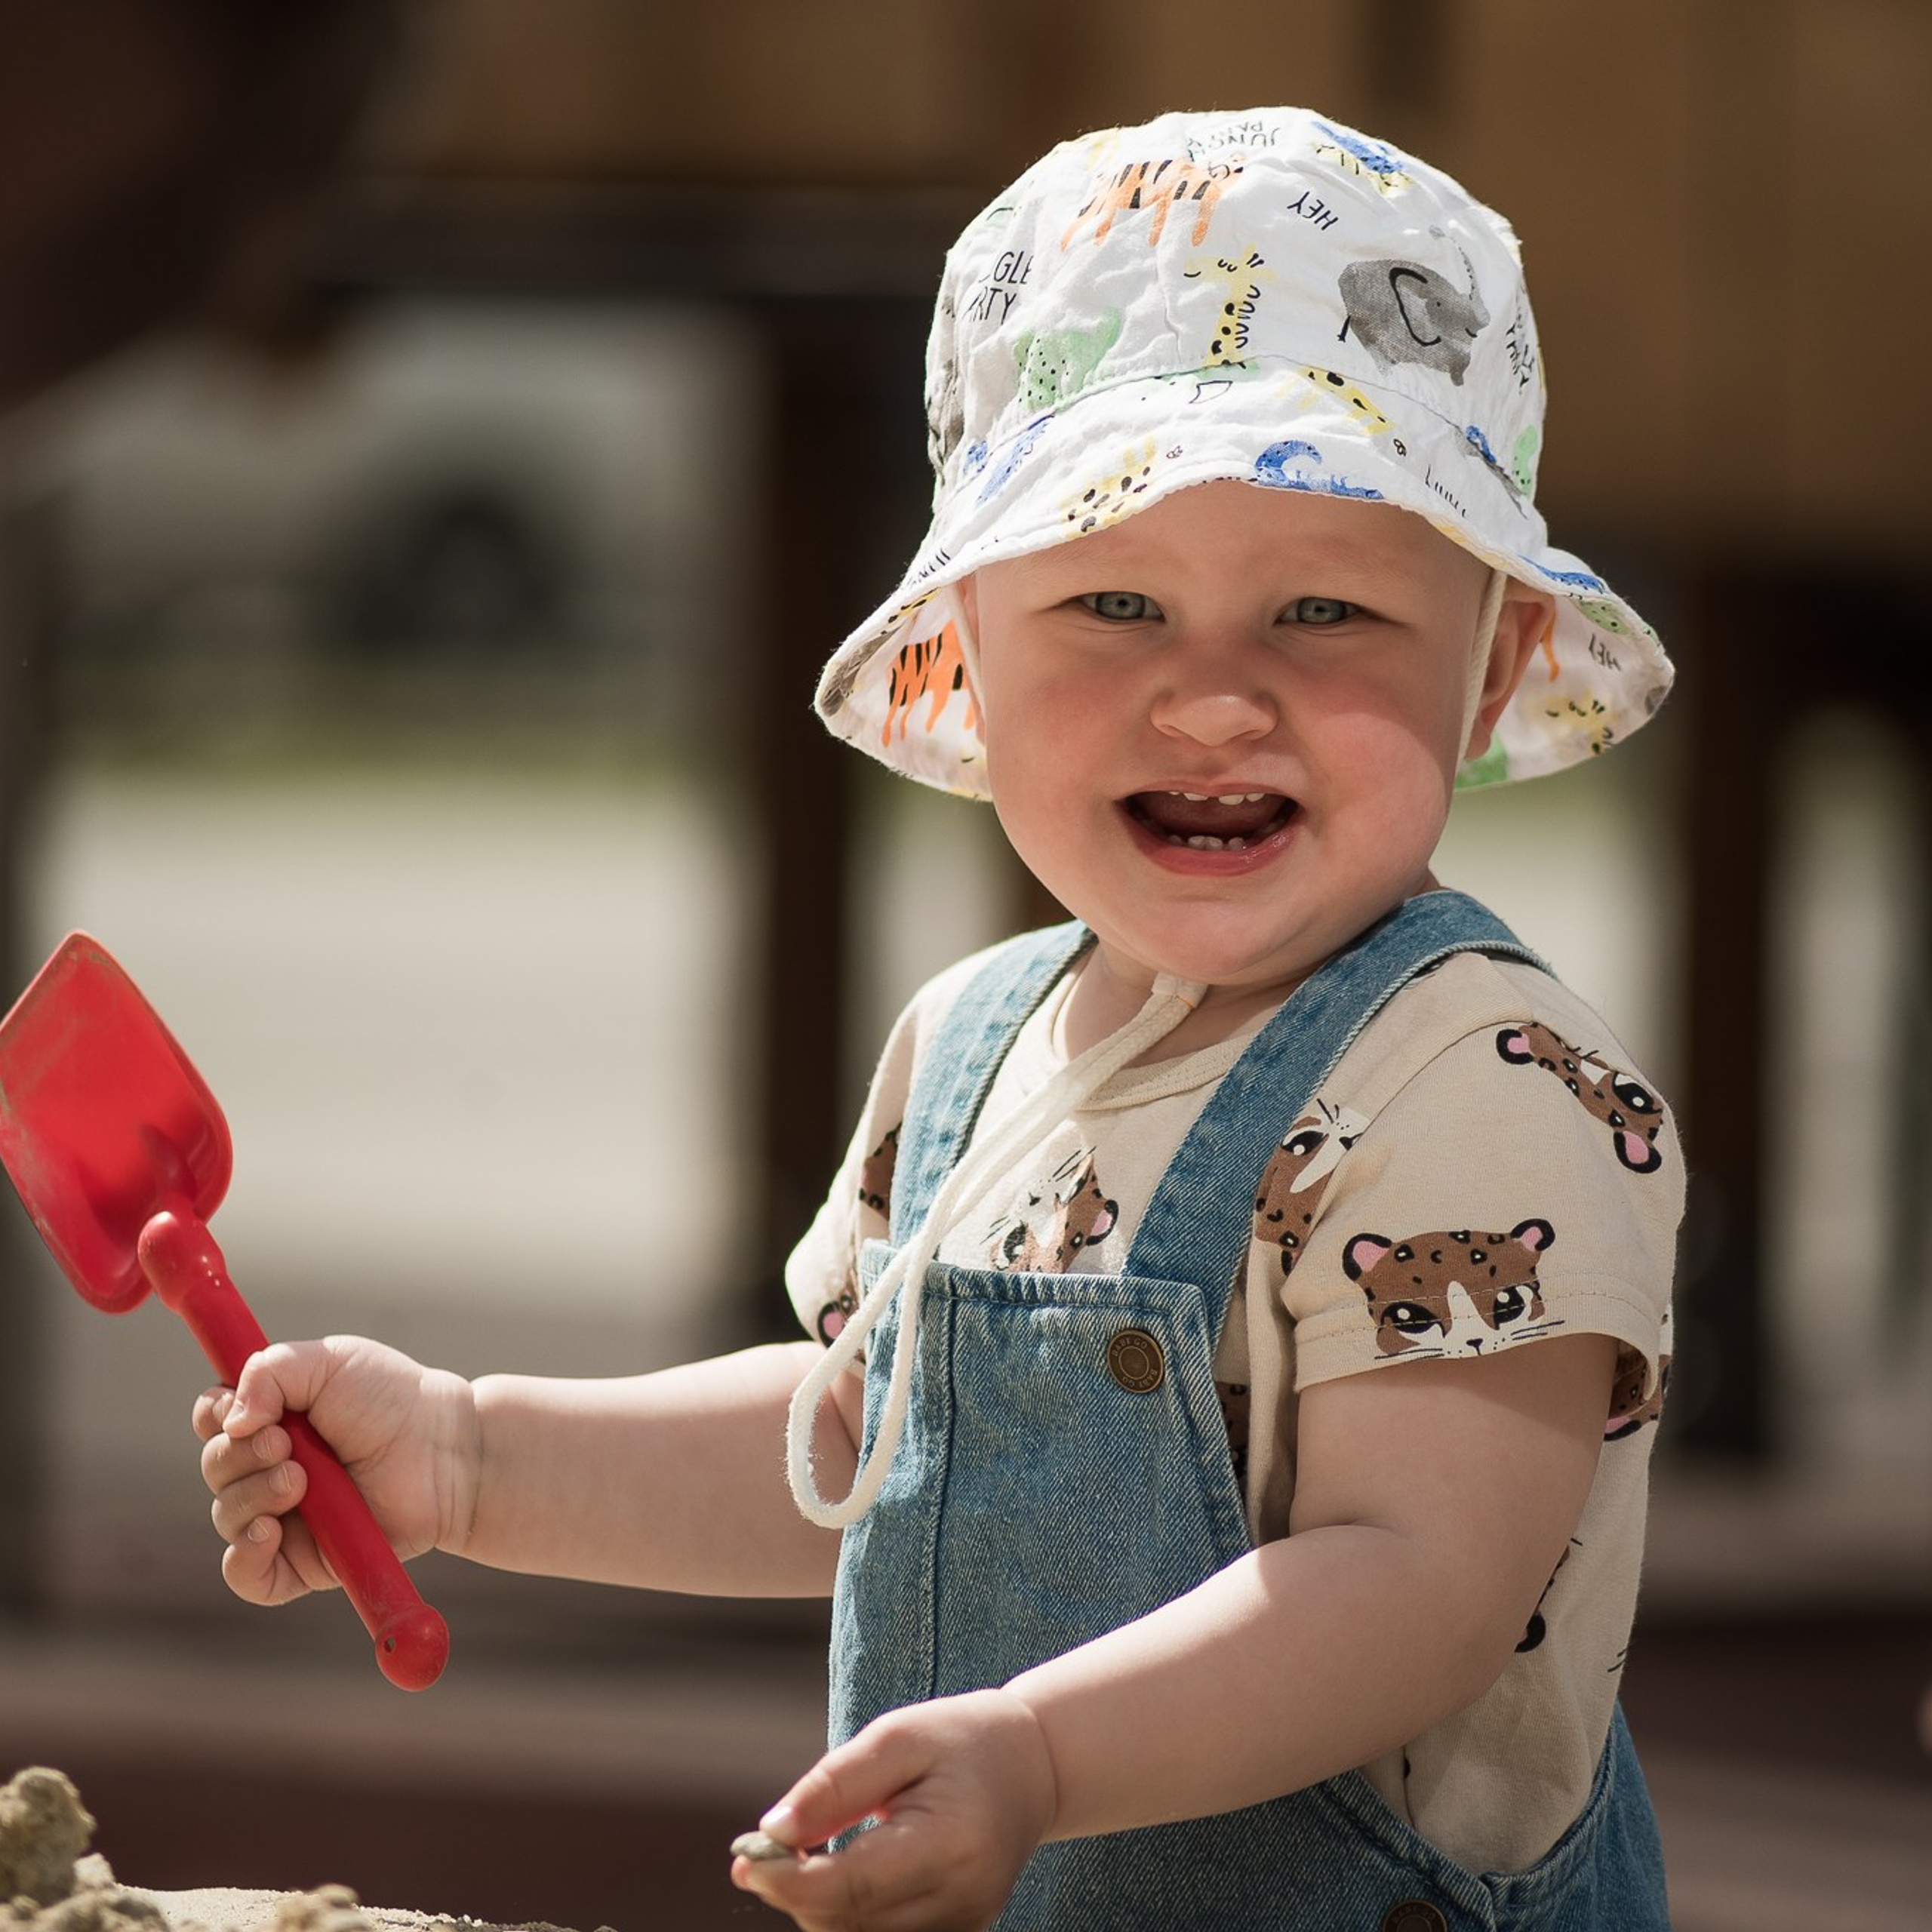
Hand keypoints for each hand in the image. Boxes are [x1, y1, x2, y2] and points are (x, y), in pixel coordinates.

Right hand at [191, 1336, 475, 1608]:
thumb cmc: (391, 1399)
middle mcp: (268, 1467)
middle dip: (240, 1455)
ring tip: (301, 1481)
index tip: (245, 1410)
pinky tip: (268, 1533)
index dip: (214, 1415)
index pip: (210, 1421)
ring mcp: (284, 1516)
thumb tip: (229, 1420)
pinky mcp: (302, 1561)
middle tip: (287, 1445)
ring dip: (253, 1496)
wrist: (443, 1449)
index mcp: (269, 1417)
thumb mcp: (329, 1361)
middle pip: (214, 1468)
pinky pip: (248, 1577)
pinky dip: (245, 1558)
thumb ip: (268, 1370)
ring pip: (227, 1517)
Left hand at [730, 1688, 1056, 1930]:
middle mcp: (961, 1900)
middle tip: (764, 1850)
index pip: (850, 1888)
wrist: (1033, 1764)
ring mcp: (963, 1925)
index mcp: (949, 1845)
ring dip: (816, 1906)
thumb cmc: (959, 1739)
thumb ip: (834, 1785)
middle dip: (793, 1892)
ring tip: (803, 1855)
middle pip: (848, 1924)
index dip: (786, 1882)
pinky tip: (838, 1873)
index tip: (744, 1859)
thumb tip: (770, 1832)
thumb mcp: (896, 1737)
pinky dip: (846, 1915)